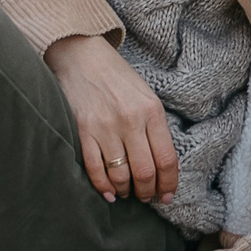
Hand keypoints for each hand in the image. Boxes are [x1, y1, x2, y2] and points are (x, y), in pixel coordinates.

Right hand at [45, 33, 179, 202]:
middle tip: (145, 196)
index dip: (169, 184)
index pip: (167, 159)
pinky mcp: (82, 130)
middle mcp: (130, 120)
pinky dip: (102, 186)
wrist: (80, 54)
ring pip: (120, 174)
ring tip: (126, 192)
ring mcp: (105, 126)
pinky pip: (95, 168)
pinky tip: (108, 192)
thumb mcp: (145, 96)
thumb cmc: (116, 76)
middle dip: (147, 191)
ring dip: (125, 190)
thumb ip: (156, 128)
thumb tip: (167, 166)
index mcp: (152, 111)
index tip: (167, 196)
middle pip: (145, 172)